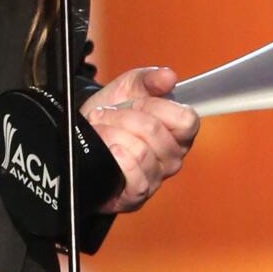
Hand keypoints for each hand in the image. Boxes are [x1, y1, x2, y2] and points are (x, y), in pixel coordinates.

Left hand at [80, 67, 199, 213]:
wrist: (85, 136)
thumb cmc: (113, 112)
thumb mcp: (129, 87)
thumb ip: (149, 79)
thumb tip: (169, 76)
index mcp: (178, 131)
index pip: (187, 120)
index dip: (158, 106)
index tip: (136, 101)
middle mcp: (172, 156)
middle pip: (154, 131)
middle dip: (123, 115)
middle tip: (107, 113)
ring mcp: (156, 177)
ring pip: (140, 151)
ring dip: (112, 134)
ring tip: (101, 130)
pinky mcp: (138, 195)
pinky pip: (137, 179)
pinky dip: (119, 160)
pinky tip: (109, 150)